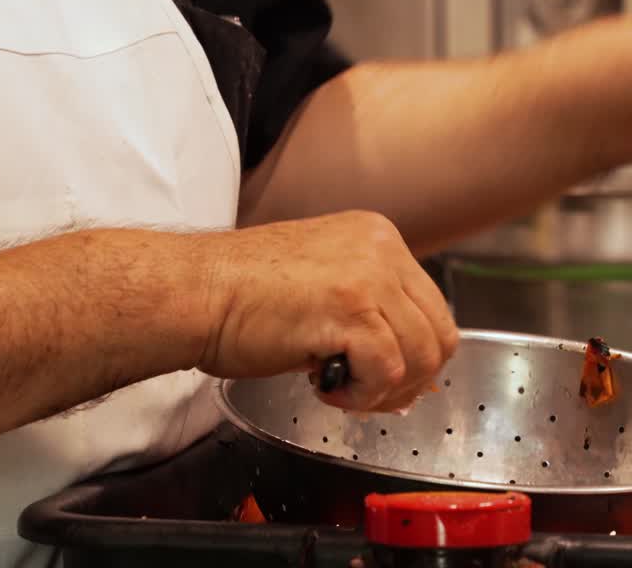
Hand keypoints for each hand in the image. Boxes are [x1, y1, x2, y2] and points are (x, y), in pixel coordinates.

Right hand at [191, 210, 457, 411]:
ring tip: (338, 387)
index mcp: (376, 237)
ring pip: (421, 356)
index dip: (412, 354)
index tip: (378, 374)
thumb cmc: (238, 294)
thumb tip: (403, 360)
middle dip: (408, 378)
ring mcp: (368, 277)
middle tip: (363, 391)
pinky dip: (361, 395)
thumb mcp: (322, 282)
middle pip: (439, 334)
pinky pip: (387, 372)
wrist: (192, 292)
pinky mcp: (352, 312)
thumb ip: (368, 307)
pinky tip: (324, 387)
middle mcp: (381, 249)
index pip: (431, 307)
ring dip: (383, 389)